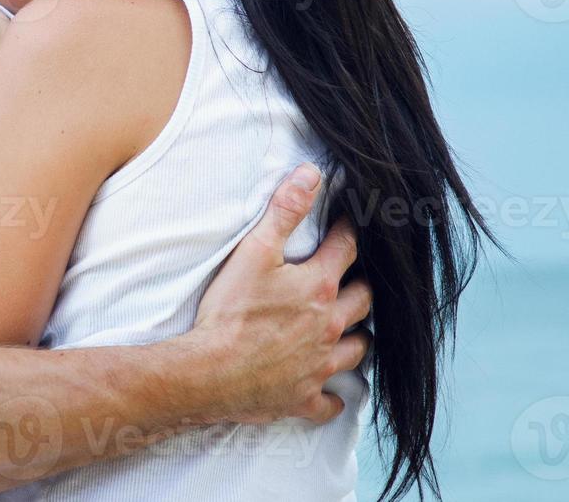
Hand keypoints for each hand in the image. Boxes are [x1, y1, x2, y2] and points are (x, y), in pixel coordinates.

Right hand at [190, 164, 371, 425]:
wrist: (210, 372)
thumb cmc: (230, 312)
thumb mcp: (254, 252)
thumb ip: (284, 212)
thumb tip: (311, 174)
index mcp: (318, 288)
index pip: (346, 251)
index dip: (348, 234)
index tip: (349, 224)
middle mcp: (329, 326)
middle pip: (363, 303)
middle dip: (361, 288)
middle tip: (352, 280)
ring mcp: (319, 365)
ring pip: (357, 351)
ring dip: (357, 339)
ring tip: (351, 331)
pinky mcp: (304, 396)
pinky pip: (330, 401)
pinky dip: (333, 395)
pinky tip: (332, 392)